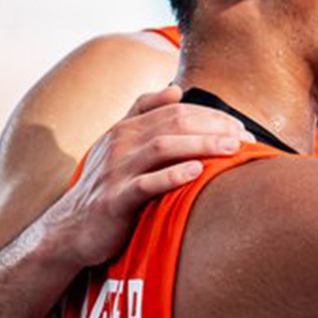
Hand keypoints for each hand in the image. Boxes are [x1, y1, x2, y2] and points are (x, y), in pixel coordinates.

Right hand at [41, 86, 252, 268]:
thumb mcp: (121, 145)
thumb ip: (144, 113)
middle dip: (214, 128)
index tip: (240, 128)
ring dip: (202, 145)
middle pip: (174, 124)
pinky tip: (198, 172)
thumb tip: (175, 89)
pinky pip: (145, 184)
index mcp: (127, 128)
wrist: (71, 228)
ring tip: (232, 149)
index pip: (176, 111)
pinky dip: (173, 176)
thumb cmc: (109, 185)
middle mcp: (120, 143)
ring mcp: (116, 171)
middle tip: (245, 138)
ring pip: (163, 147)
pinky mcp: (114, 200)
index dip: (212, 116)